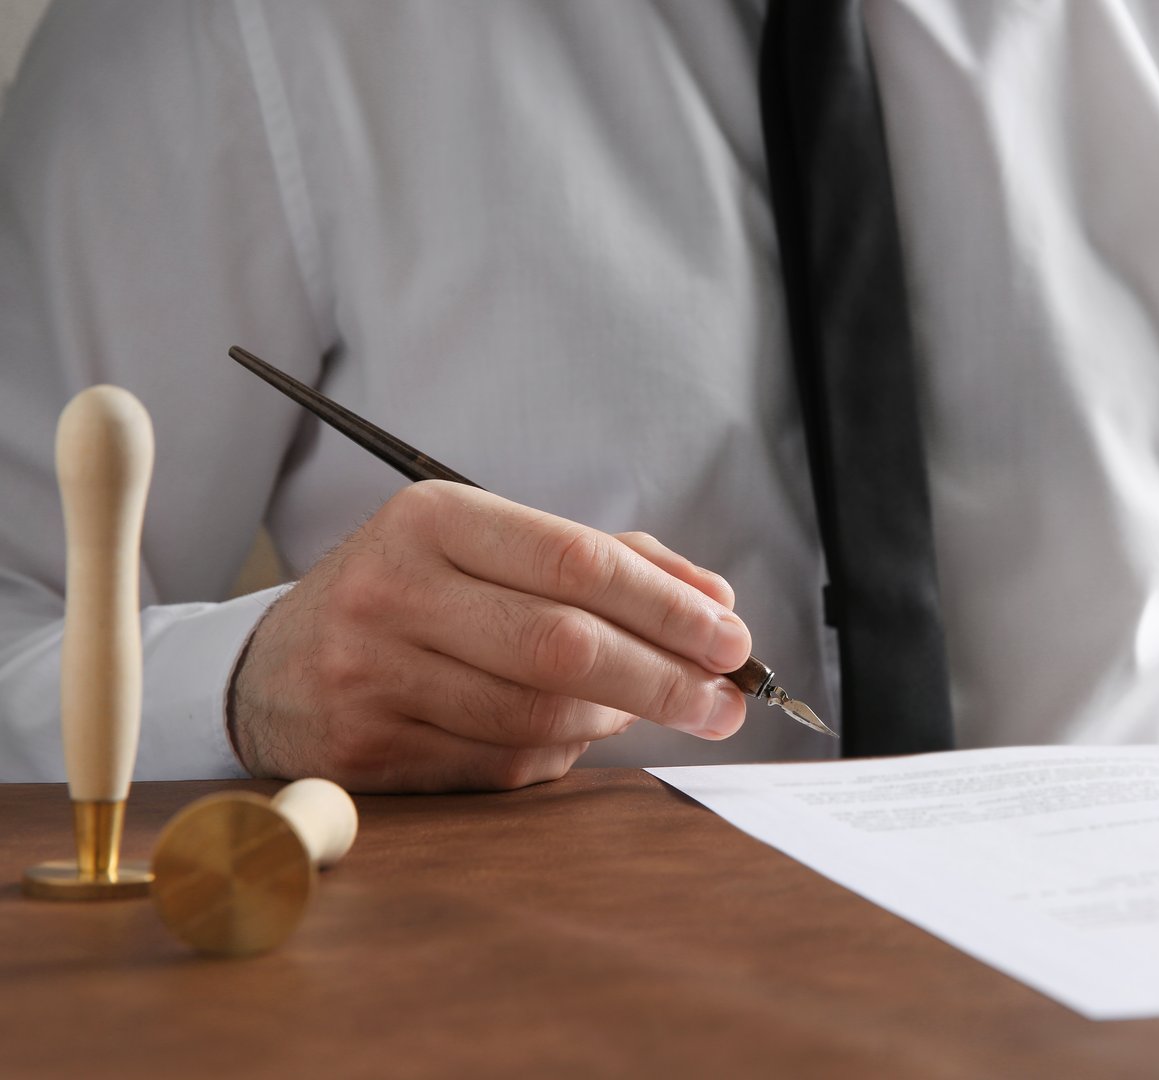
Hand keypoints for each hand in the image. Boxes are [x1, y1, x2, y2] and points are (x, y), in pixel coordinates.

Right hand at [228, 481, 751, 791]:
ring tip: (645, 710)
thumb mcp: (489, 548)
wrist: (273, 668)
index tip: (732, 640)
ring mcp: (368, 676)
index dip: (667, 606)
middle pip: (563, 647)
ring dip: (612, 721)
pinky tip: (567, 734)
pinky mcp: (364, 752)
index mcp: (433, 518)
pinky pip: (498, 767)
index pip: (576, 561)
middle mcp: (391, 590)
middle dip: (664, 679)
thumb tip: (714, 601)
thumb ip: (605, 562)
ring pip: (537, 716)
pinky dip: (553, 755)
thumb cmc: (414, 597)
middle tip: (726, 703)